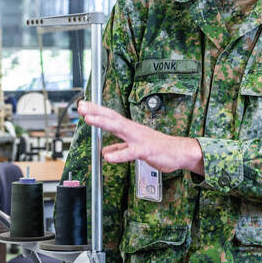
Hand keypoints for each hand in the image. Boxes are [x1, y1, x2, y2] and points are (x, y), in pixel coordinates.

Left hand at [78, 101, 203, 175]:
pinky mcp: (146, 150)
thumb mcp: (136, 148)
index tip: (83, 105)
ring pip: (119, 129)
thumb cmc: (159, 148)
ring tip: (89, 119)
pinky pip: (131, 152)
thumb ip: (120, 149)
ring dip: (103, 123)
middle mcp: (133, 130)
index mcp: (130, 129)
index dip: (96, 111)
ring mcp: (140, 139)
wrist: (179, 152)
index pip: (111, 117)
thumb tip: (105, 151)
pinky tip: (108, 157)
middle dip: (96, 112)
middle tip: (81, 106)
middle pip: (112, 118)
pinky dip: (119, 155)